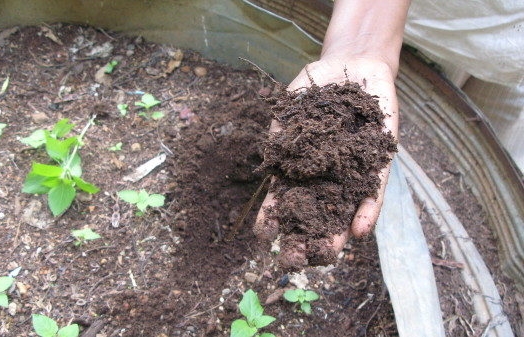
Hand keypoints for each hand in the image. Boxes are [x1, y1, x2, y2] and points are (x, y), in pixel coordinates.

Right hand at [254, 56, 398, 267]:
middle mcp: (326, 175)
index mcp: (301, 167)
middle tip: (295, 260)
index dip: (274, 216)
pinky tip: (359, 231)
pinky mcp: (379, 162)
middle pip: (313, 213)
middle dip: (304, 237)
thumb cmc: (317, 85)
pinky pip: (374, 190)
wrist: (353, 62)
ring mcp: (352, 171)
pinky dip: (367, 210)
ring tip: (327, 254)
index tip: (264, 234)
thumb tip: (274, 165)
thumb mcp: (292, 107)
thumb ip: (283, 135)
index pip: (284, 198)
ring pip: (344, 208)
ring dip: (335, 234)